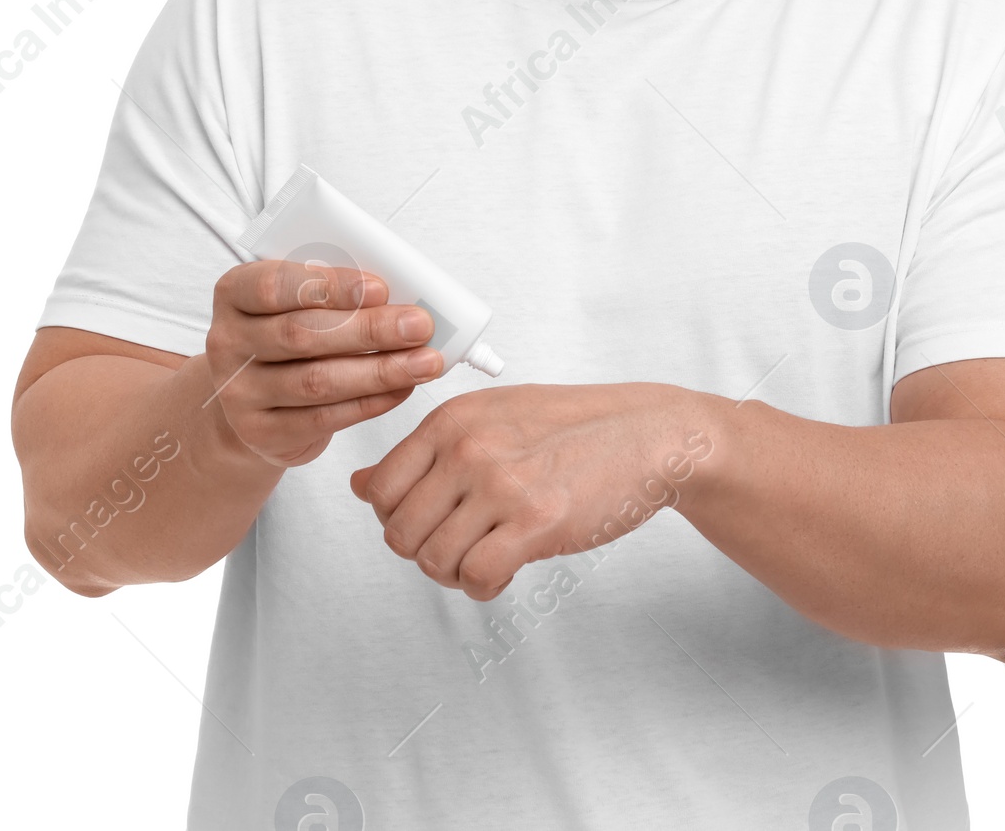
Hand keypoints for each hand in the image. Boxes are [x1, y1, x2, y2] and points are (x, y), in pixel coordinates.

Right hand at [204, 258, 444, 468]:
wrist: (254, 394)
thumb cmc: (289, 330)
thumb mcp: (300, 298)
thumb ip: (338, 290)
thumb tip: (403, 293)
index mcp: (235, 292)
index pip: (274, 284)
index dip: (331, 286)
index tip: (382, 288)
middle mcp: (228, 342)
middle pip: (301, 335)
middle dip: (370, 329)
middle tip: (419, 326)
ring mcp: (240, 392)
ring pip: (316, 382)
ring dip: (379, 371)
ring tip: (425, 362)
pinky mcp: (262, 432)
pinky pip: (323, 418)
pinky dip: (370, 403)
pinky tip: (401, 388)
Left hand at [349, 382, 718, 599]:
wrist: (646, 434)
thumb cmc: (571, 427)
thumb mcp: (490, 417)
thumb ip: (424, 450)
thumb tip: (358, 484)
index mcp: (452, 419)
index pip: (377, 489)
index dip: (396, 519)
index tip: (430, 522)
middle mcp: (469, 447)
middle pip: (398, 533)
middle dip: (424, 552)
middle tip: (462, 545)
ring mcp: (501, 484)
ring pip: (433, 561)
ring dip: (456, 573)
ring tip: (487, 556)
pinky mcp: (536, 522)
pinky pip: (477, 578)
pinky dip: (485, 587)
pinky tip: (507, 569)